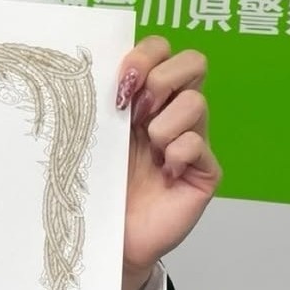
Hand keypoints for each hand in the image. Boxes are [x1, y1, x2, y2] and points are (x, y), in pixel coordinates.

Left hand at [116, 40, 219, 289]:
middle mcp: (171, 114)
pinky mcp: (203, 172)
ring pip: (195, 101)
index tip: (120, 82)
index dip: (145, 55)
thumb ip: (97, 104)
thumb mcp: (91, 138)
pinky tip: (164, 172)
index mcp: (143, 98)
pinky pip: (198, 144)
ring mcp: (191, 141)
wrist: (106, 239)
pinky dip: (178, 153)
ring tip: (148, 149)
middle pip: (192, 62)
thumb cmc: (96, 189)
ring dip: (164, 123)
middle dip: (162, 79)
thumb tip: (86, 68)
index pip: (161, 50)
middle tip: (136, 111)